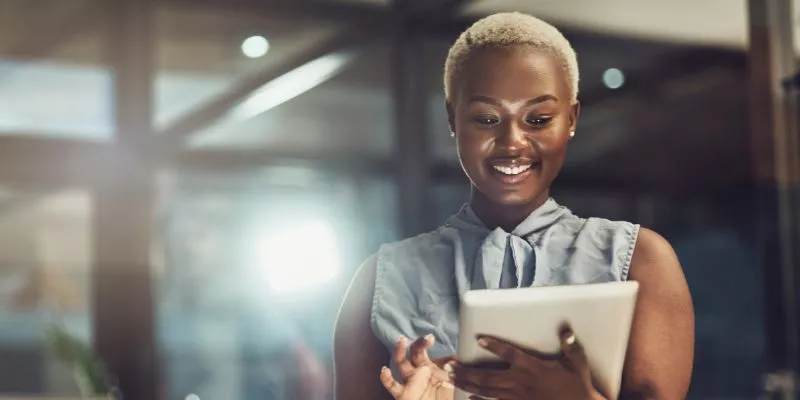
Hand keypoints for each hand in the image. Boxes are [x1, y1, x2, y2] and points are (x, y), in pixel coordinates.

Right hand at [380, 334, 454, 399]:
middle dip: (420, 343)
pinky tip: (385, 370)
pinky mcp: (403, 394)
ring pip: (401, 363)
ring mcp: (410, 382)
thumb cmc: (446, 398)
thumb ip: (456, 369)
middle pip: (415, 351)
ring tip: (401, 340)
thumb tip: (456, 358)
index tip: (435, 340)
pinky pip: (392, 385)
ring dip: (400, 351)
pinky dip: (386, 378)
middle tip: (427, 338)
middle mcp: (419, 372)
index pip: (430, 352)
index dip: (433, 346)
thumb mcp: (455, 382)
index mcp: (431, 367)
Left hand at [452, 325, 604, 399]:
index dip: (494, 346)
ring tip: (450, 377)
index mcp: (532, 367)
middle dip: (465, 370)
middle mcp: (520, 382)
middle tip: (449, 365)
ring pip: (486, 390)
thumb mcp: (577, 363)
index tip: (479, 339)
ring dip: (466, 383)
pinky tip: (468, 397)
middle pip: (486, 376)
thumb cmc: (578, 386)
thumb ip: (570, 346)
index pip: (509, 353)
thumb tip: (566, 329)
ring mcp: (517, 397)